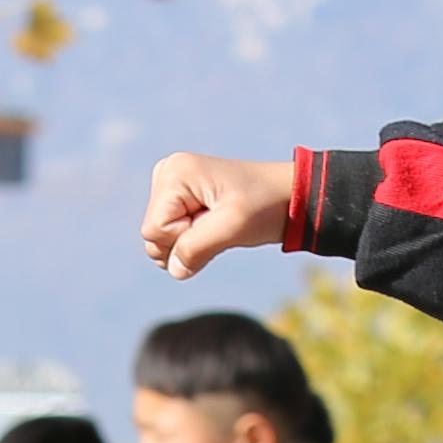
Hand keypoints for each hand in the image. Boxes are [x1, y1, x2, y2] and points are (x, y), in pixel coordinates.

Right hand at [138, 150, 293, 279]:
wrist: (289, 196)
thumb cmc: (265, 205)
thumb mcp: (233, 227)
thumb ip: (196, 248)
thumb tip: (174, 269)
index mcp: (174, 173)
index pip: (154, 230)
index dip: (185, 238)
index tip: (216, 222)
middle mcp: (167, 174)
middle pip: (153, 236)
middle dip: (186, 242)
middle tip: (219, 224)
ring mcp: (172, 186)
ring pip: (160, 240)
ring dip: (191, 243)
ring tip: (219, 224)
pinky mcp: (181, 199)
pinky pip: (171, 236)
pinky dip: (194, 241)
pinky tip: (215, 225)